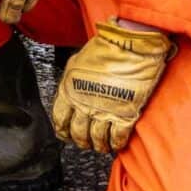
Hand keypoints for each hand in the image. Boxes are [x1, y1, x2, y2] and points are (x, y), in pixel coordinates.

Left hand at [51, 18, 172, 152]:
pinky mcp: (124, 113)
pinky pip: (118, 137)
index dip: (64, 131)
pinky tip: (117, 143)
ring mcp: (104, 110)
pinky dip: (117, 143)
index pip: (60, 120)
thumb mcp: (77, 62)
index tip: (67, 135)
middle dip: (82, 141)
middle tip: (86, 143)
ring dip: (99, 145)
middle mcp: (85, 103)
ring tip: (102, 146)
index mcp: (70, 90)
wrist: (130, 43)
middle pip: (79, 133)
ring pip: (97, 138)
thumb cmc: (106, 48)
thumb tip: (71, 94)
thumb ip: (72, 82)